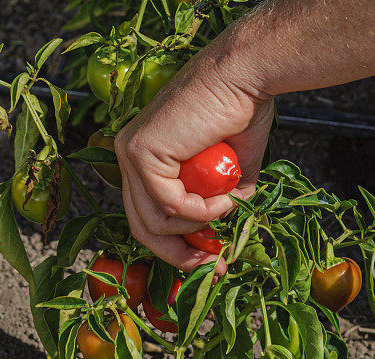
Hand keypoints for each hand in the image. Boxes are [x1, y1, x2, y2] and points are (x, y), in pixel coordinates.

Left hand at [115, 50, 273, 273]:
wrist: (245, 76)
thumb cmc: (241, 115)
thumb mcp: (230, 176)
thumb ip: (217, 207)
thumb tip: (216, 244)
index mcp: (145, 159)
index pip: (147, 216)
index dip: (177, 247)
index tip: (210, 262)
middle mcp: (129, 156)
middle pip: (141, 228)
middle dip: (179, 255)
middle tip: (214, 266)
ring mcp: (130, 154)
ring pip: (153, 223)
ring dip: (198, 225)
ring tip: (228, 205)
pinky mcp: (140, 152)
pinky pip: (168, 206)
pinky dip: (200, 211)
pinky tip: (223, 196)